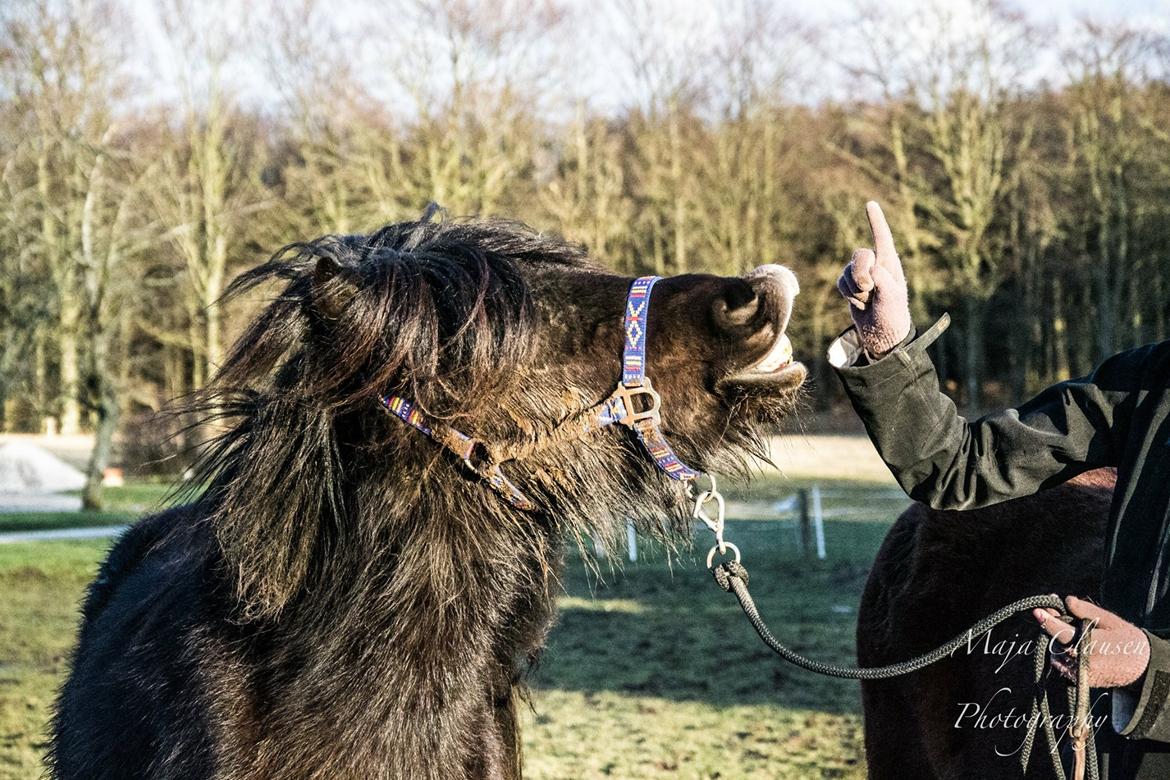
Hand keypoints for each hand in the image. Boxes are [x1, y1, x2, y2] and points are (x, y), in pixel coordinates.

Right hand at [836, 201, 911, 356]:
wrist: (881, 332)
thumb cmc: (892, 314)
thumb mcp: (892, 297)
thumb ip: (882, 279)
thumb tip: (870, 268)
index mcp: (890, 263)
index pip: (882, 238)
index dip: (875, 221)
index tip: (870, 204)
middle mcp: (876, 265)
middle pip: (859, 255)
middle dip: (860, 274)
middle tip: (870, 290)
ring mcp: (862, 274)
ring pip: (847, 271)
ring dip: (855, 290)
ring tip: (869, 301)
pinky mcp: (851, 284)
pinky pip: (840, 282)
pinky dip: (848, 294)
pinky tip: (860, 302)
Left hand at [1032, 596, 1150, 688]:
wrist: (1142, 668)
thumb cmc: (1128, 640)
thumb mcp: (1110, 621)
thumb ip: (1086, 610)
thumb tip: (1066, 600)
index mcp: (1091, 645)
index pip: (1061, 632)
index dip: (1047, 620)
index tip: (1037, 610)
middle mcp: (1082, 662)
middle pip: (1055, 641)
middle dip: (1051, 626)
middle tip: (1051, 613)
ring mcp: (1079, 673)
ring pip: (1056, 652)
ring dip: (1056, 640)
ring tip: (1068, 630)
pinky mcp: (1078, 680)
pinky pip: (1061, 663)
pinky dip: (1061, 652)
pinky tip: (1072, 644)